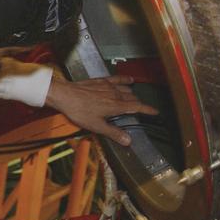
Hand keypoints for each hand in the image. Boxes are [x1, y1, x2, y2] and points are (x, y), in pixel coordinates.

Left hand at [43, 75, 157, 144]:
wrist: (65, 95)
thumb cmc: (78, 110)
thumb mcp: (96, 126)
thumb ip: (113, 133)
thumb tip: (127, 141)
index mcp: (116, 106)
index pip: (137, 107)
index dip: (148, 110)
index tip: (155, 112)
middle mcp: (114, 94)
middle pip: (132, 98)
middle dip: (138, 104)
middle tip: (141, 110)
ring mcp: (107, 86)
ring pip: (126, 89)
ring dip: (132, 94)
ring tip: (135, 98)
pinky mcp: (100, 81)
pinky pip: (116, 79)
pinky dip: (125, 79)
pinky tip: (129, 79)